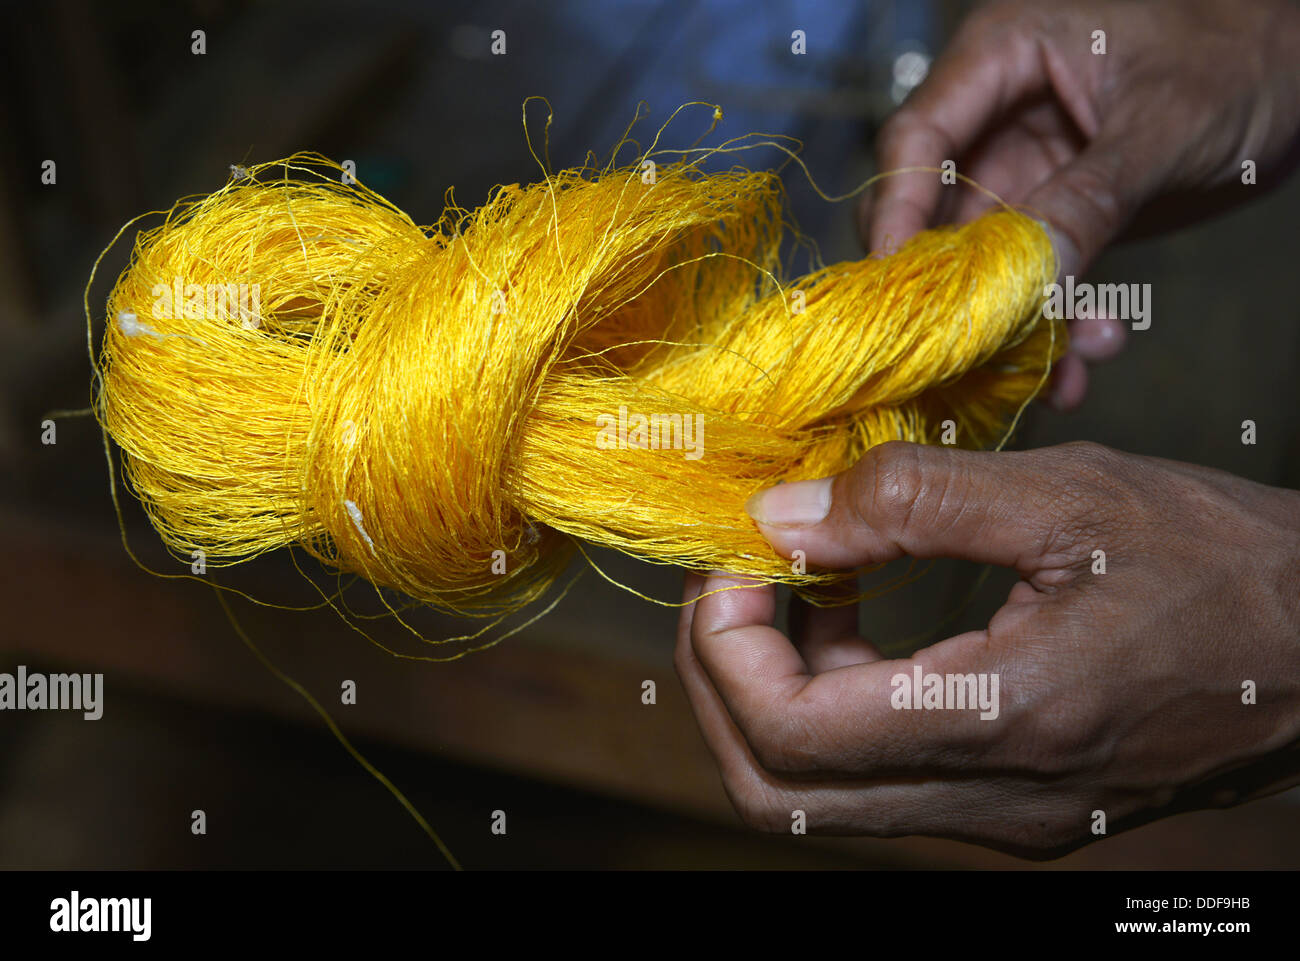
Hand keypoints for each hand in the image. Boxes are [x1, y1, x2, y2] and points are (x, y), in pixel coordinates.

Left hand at [675, 441, 1299, 857]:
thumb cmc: (1222, 563)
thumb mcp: (1066, 496)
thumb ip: (911, 500)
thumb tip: (781, 517)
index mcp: (1004, 720)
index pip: (790, 736)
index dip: (727, 646)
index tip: (736, 560)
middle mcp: (994, 798)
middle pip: (777, 793)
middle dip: (725, 683)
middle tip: (736, 584)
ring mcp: (1003, 816)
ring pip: (820, 794)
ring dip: (775, 691)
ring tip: (798, 585)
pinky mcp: (1014, 804)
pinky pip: (879, 777)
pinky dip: (834, 702)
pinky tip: (853, 617)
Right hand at [860, 0, 1299, 409]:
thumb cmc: (1243, 54)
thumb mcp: (1166, 124)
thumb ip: (1091, 198)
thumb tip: (1029, 276)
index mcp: (1002, 57)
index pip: (916, 141)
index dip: (896, 215)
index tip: (898, 290)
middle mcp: (996, 117)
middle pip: (933, 216)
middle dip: (958, 291)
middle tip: (975, 353)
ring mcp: (1024, 171)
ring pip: (982, 264)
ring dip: (1015, 324)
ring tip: (1065, 368)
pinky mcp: (1057, 216)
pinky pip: (1034, 281)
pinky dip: (1053, 326)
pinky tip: (1085, 360)